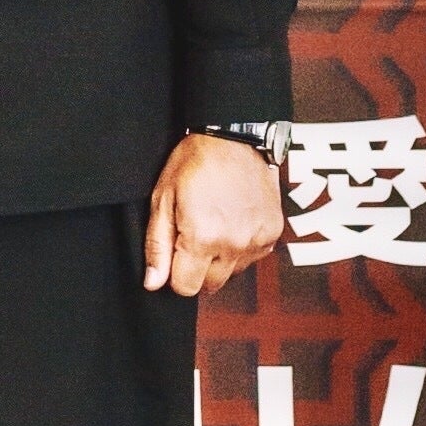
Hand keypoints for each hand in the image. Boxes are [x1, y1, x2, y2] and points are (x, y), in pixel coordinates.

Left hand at [142, 134, 283, 297]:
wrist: (233, 138)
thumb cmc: (194, 162)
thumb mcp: (163, 199)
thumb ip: (157, 246)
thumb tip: (153, 283)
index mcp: (202, 238)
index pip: (185, 288)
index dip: (175, 274)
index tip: (175, 253)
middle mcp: (233, 244)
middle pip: (210, 285)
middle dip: (197, 268)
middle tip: (193, 234)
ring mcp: (256, 240)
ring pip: (232, 273)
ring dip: (221, 258)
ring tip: (214, 223)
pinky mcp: (272, 234)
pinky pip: (253, 257)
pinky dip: (241, 246)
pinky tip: (233, 221)